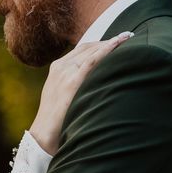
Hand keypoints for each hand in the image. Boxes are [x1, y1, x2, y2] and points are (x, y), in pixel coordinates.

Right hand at [30, 31, 133, 153]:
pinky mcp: (71, 82)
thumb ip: (75, 85)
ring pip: (91, 50)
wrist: (42, 135)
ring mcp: (65, 73)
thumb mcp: (63, 97)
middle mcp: (60, 67)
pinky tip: (119, 44)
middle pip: (88, 47)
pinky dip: (106, 50)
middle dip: (108, 41)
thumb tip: (96, 85)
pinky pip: (92, 60)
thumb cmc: (56, 121)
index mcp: (57, 68)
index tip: (116, 41)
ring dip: (112, 42)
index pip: (82, 50)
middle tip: (128, 37)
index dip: (100, 43)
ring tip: (129, 37)